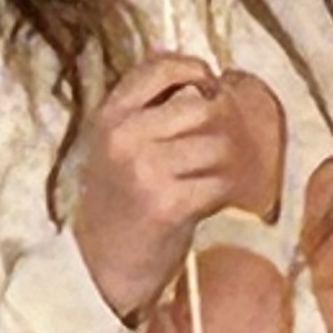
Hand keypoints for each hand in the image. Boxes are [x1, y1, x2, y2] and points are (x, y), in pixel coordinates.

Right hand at [71, 55, 237, 322]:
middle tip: (227, 144)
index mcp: (110, 116)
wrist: (100, 264)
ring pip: (219, 144)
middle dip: (225, 124)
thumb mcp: (117, 146)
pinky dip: (228, 192)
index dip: (196, 70)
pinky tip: (216, 200)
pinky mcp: (168, 204)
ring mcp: (145, 169)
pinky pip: (221, 182)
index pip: (160, 67)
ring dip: (232, 162)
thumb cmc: (119, 202)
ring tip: (220, 176)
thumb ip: (147, 110)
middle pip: (202, 106)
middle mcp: (124, 136)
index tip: (211, 86)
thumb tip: (198, 72)